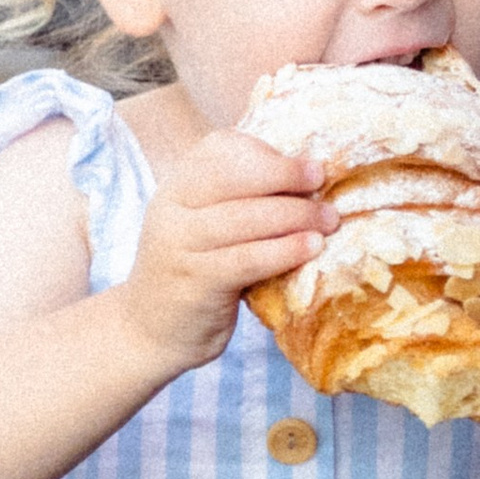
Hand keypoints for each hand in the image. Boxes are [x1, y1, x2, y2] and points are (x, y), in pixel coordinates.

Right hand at [122, 126, 327, 375]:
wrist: (150, 331)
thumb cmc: (196, 269)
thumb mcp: (203, 223)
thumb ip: (240, 198)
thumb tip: (308, 175)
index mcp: (177, 184)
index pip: (220, 147)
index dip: (266, 151)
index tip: (305, 164)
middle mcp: (172, 208)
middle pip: (236, 177)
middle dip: (286, 175)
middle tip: (322, 182)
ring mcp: (179, 246)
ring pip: (246, 218)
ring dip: (296, 215)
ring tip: (328, 220)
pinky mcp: (195, 283)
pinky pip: (247, 259)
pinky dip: (285, 250)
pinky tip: (311, 247)